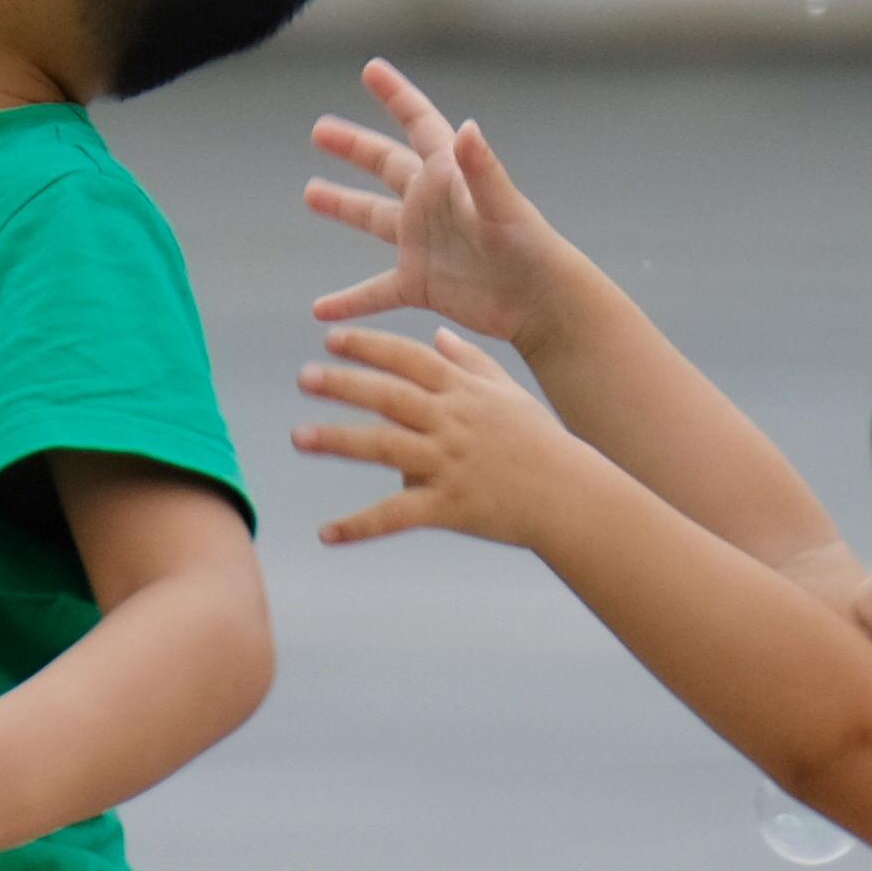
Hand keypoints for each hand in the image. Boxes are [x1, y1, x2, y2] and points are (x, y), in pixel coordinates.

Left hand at [294, 321, 590, 549]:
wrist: (571, 498)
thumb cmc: (540, 444)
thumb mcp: (509, 394)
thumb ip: (471, 362)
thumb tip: (439, 336)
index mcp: (464, 393)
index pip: (409, 360)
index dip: (370, 347)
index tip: (331, 339)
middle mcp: (453, 423)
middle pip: (390, 397)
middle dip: (344, 385)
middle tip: (304, 378)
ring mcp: (449, 465)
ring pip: (385, 448)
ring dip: (339, 441)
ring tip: (300, 437)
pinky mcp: (448, 507)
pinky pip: (396, 516)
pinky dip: (359, 526)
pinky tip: (326, 534)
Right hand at [303, 58, 581, 348]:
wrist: (539, 301)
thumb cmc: (527, 249)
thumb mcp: (500, 205)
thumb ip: (481, 167)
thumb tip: (466, 127)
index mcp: (448, 174)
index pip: (418, 123)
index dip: (396, 94)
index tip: (371, 68)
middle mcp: (431, 203)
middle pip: (385, 164)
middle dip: (353, 146)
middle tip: (319, 130)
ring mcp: (423, 243)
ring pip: (373, 218)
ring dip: (342, 204)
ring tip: (310, 192)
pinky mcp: (420, 284)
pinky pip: (375, 291)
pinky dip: (349, 300)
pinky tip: (321, 309)